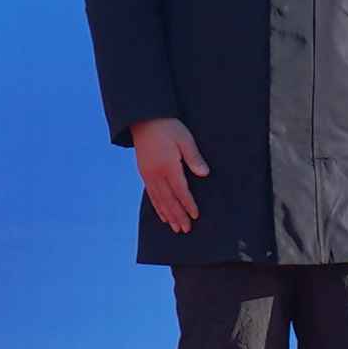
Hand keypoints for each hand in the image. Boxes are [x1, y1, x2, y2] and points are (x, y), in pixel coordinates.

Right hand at [129, 117, 203, 235]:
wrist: (143, 118)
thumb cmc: (168, 127)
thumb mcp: (185, 138)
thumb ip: (194, 157)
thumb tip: (204, 174)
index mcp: (168, 166)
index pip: (180, 190)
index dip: (188, 204)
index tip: (195, 216)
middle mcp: (156, 174)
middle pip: (169, 199)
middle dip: (178, 215)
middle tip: (186, 229)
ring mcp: (148, 174)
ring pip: (159, 200)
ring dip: (168, 215)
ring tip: (175, 228)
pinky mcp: (144, 173)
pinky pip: (151, 194)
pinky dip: (157, 206)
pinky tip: (162, 215)